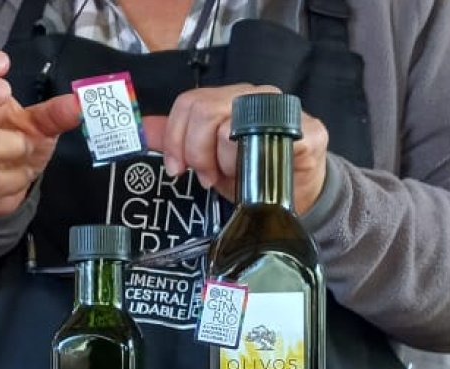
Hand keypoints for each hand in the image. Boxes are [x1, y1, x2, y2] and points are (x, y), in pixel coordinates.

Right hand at [0, 48, 79, 217]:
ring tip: (26, 146)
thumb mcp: (36, 126)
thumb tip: (77, 103)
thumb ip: (53, 113)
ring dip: (8, 143)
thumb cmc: (12, 147)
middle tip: (5, 94)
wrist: (1, 192)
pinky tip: (22, 176)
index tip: (4, 64)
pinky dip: (13, 179)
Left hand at [143, 85, 328, 215]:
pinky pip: (264, 141)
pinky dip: (250, 165)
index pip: (189, 102)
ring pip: (229, 125)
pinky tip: (254, 177)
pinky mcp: (306, 129)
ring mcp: (282, 109)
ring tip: (232, 177)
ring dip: (223, 161)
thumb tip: (144, 129)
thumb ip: (178, 141)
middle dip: (197, 153)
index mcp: (229, 97)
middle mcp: (255, 95)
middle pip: (204, 111)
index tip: (177, 169)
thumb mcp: (209, 159)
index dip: (175, 138)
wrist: (301, 193)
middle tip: (206, 177)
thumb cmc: (255, 173)